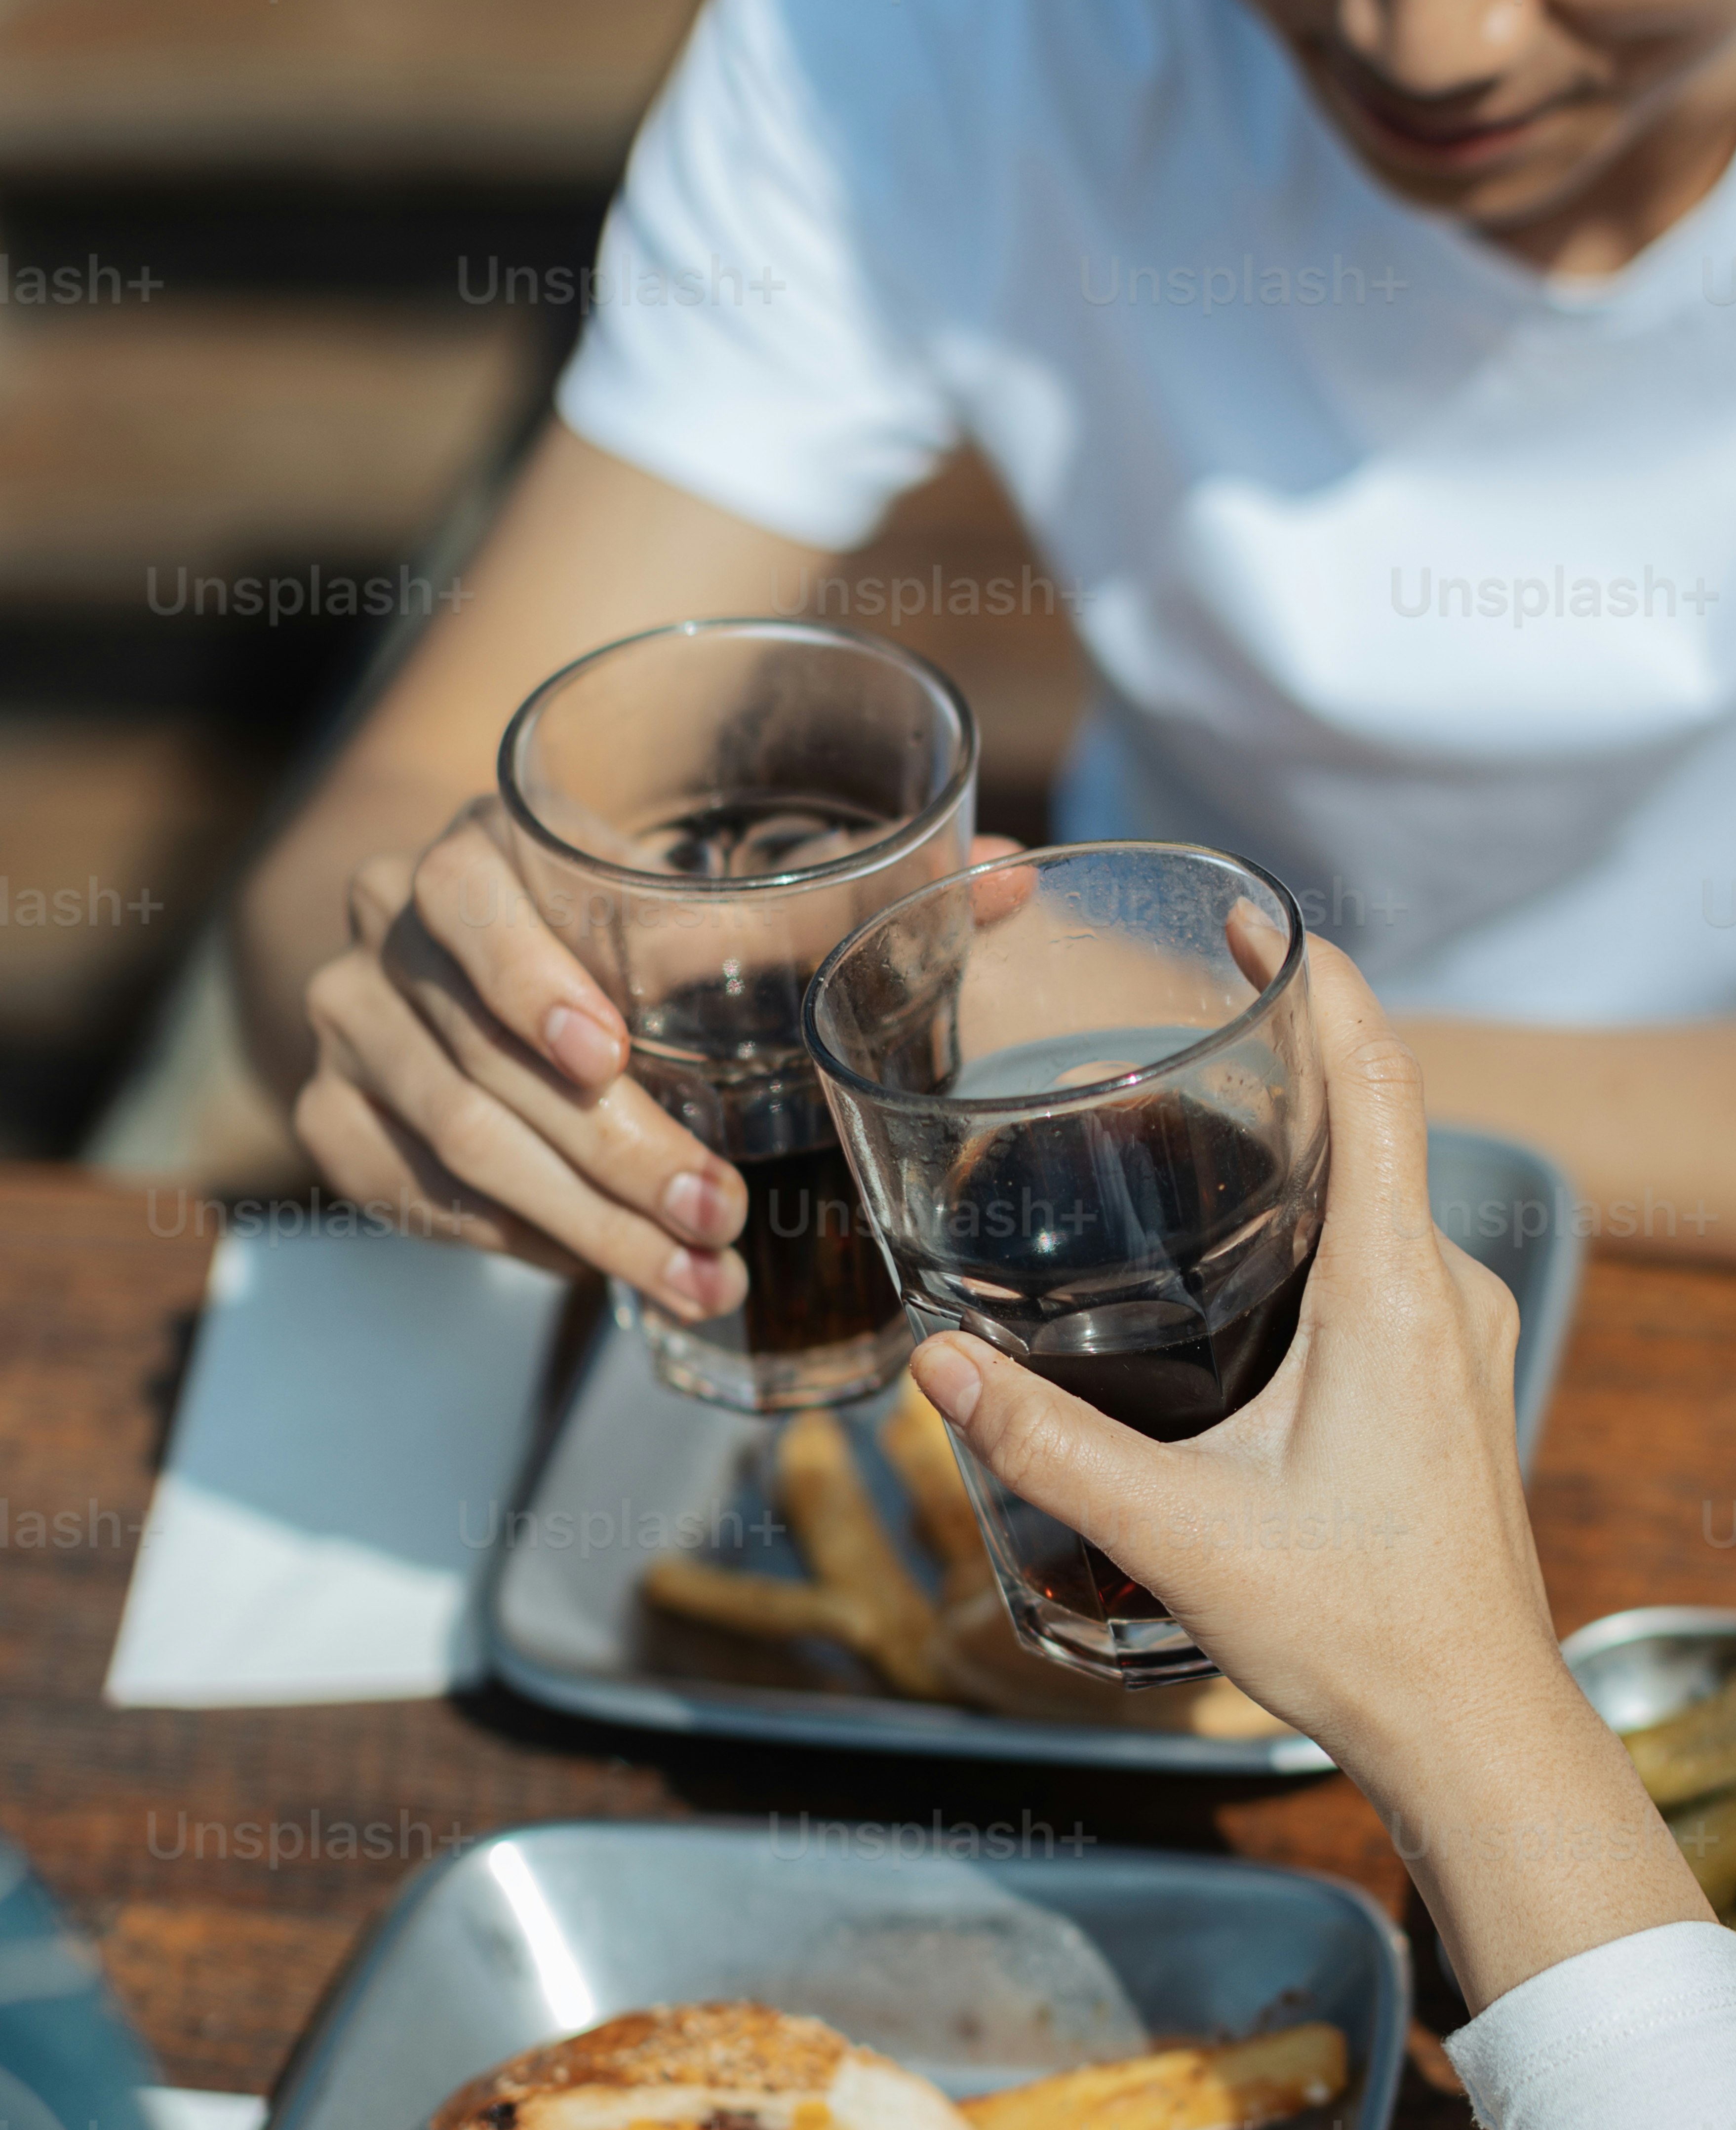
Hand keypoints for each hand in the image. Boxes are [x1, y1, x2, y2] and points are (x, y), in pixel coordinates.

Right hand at [294, 803, 1027, 1301]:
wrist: (455, 952)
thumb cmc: (618, 918)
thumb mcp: (706, 887)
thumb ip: (847, 891)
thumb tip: (1007, 883)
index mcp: (476, 853)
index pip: (477, 905)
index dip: (533, 979)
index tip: (611, 1053)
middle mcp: (389, 934)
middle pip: (486, 1061)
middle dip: (614, 1156)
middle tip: (717, 1220)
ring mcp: (351, 1032)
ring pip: (460, 1145)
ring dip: (585, 1226)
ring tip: (698, 1276)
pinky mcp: (335, 1121)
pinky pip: (418, 1201)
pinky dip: (519, 1242)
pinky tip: (609, 1273)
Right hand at [912, 941, 1704, 2006]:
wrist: (1474, 1727)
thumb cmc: (1356, 1632)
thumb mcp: (1178, 1534)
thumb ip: (1049, 1447)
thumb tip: (940, 1369)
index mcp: (1397, 1294)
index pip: (1379, 1077)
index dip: (1321, 977)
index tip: (1253, 914)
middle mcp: (1451, 1295)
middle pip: (1377, 1121)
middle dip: (1283, 1055)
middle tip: (1176, 1010)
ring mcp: (1469, 1339)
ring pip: (1384, 1198)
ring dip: (1303, 1149)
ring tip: (1194, 1118)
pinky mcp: (1461, 1384)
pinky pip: (1395, 1261)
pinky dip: (1327, 1223)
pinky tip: (1250, 1254)